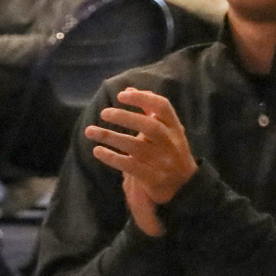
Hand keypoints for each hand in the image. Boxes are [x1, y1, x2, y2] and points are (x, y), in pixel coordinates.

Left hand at [85, 88, 198, 234]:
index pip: (163, 107)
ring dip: (111, 137)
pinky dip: (112, 158)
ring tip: (90, 131)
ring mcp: (163, 161)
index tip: (121, 95)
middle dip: (126, 117)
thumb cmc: (169, 152)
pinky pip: (130, 166)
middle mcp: (171, 143)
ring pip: (136, 147)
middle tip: (104, 113)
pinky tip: (98, 151)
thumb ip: (149, 111)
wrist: (185, 186)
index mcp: (175, 128)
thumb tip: (129, 89)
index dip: (142, 98)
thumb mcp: (166, 131)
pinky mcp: (153, 178)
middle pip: (150, 126)